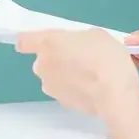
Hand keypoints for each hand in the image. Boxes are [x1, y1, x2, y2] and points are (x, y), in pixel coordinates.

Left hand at [16, 29, 138, 118]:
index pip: (24, 41)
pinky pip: (63, 90)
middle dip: (56, 59)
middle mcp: (42, 65)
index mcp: (48, 44)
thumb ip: (76, 39)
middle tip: (79, 57)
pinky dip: (73, 89)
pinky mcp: (60, 102)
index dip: (31, 41)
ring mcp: (49, 86)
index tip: (44, 42)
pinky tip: (91, 88)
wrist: (114, 93)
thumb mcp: (95, 35)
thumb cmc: (105, 56)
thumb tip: (74, 48)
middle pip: (43, 60)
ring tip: (89, 75)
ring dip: (64, 75)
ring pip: (53, 76)